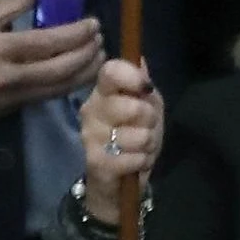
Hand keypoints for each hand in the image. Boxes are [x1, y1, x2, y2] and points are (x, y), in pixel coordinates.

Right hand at [0, 0, 101, 122]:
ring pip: (61, 87)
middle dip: (88, 52)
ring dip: (87, 71)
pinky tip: (82, 72)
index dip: (76, 33)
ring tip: (100, 55)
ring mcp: (12, 96)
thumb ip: (15, 2)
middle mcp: (7, 75)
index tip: (93, 22)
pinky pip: (50, 96)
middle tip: (101, 38)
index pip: (47, 41)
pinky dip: (71, 84)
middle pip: (61, 67)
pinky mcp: (13, 109)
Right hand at [74, 60, 161, 233]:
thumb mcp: (148, 108)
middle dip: (149, 118)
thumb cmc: (135, 137)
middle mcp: (90, 111)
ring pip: (137, 134)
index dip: (131, 76)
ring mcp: (90, 137)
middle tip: (144, 127)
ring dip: (147, 143)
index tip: (145, 88)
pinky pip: (134, 156)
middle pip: (130, 105)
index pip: (110, 71)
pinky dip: (142, 160)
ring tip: (138, 147)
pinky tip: (133, 162)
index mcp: (103, 92)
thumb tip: (141, 59)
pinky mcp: (95, 162)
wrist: (120, 179)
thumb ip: (144, 86)